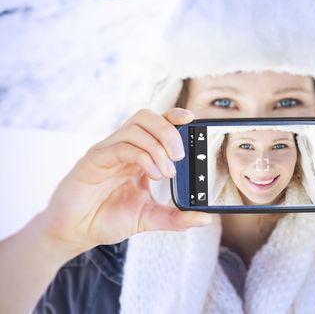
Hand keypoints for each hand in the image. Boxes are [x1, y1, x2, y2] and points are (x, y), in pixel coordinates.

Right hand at [39, 107, 210, 255]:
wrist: (76, 233)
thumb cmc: (108, 219)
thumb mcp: (149, 218)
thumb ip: (176, 217)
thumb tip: (204, 218)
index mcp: (137, 155)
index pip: (156, 124)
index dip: (173, 116)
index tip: (192, 118)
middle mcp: (123, 148)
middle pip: (147, 118)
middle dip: (169, 131)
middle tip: (180, 156)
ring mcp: (107, 152)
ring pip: (135, 128)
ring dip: (158, 146)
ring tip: (167, 171)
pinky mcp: (93, 161)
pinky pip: (121, 146)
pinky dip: (142, 157)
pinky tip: (152, 174)